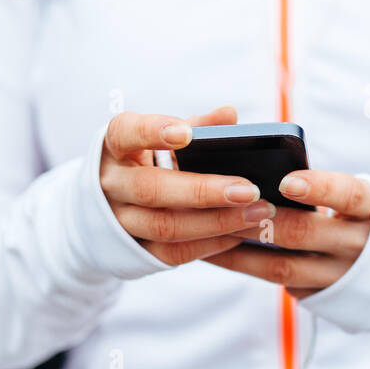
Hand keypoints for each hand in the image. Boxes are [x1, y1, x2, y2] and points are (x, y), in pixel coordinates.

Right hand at [99, 107, 275, 265]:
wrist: (115, 203)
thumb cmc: (150, 159)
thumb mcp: (165, 138)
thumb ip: (197, 126)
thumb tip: (229, 115)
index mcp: (116, 146)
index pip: (125, 134)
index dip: (152, 132)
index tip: (186, 134)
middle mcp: (111, 184)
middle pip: (151, 190)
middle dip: (204, 191)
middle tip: (249, 190)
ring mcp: (119, 221)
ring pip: (165, 226)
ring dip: (217, 222)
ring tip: (258, 212)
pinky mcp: (135, 251)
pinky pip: (173, 253)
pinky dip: (211, 245)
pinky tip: (241, 234)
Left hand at [203, 169, 369, 298]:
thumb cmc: (361, 217)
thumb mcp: (358, 198)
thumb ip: (322, 187)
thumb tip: (259, 173)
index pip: (349, 195)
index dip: (319, 188)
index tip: (286, 182)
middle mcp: (360, 245)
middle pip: (305, 232)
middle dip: (260, 218)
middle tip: (222, 202)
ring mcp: (339, 277)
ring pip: (282, 265)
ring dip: (239, 247)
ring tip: (203, 228)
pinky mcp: (319, 296)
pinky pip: (276, 280)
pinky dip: (244, 264)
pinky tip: (214, 252)